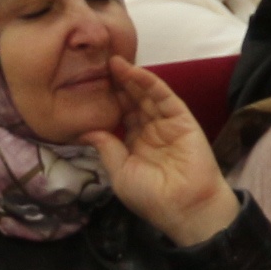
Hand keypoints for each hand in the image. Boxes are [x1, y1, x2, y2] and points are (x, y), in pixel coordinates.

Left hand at [79, 58, 237, 246]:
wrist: (184, 207)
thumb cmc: (150, 197)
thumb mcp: (120, 174)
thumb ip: (107, 149)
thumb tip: (86, 131)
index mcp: (135, 145)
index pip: (120, 116)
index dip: (108, 101)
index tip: (89, 84)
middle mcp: (150, 131)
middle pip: (132, 101)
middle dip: (117, 84)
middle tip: (99, 65)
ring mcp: (167, 124)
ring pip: (146, 96)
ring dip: (131, 78)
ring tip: (113, 62)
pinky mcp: (182, 119)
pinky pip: (164, 97)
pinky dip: (150, 83)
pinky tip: (134, 72)